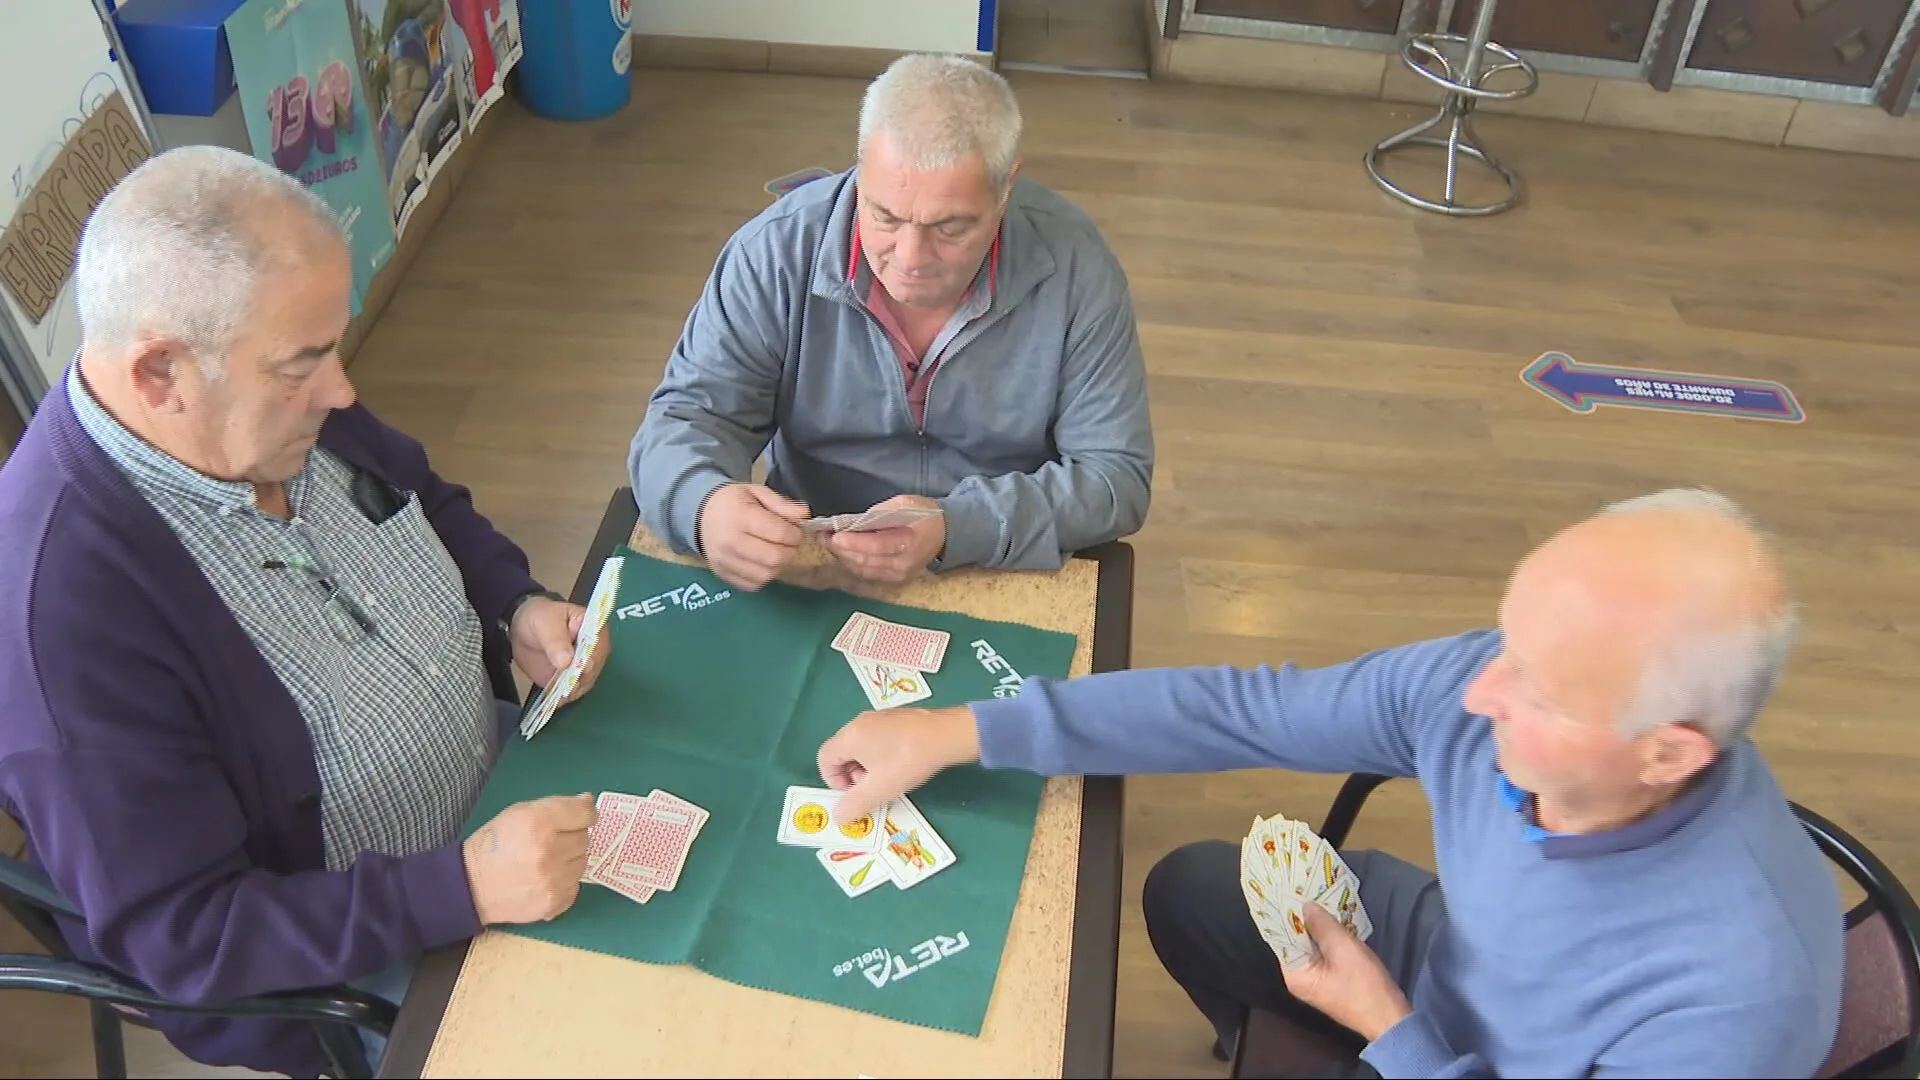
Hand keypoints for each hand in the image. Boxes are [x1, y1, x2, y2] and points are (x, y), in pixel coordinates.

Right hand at [462, 793, 596, 924]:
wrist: (471, 886)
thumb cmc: (495, 844)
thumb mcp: (519, 812)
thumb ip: (556, 805)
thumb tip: (588, 802)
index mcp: (539, 822)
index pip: (585, 814)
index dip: (585, 814)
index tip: (580, 816)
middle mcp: (550, 851)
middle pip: (584, 839)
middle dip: (570, 838)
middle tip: (549, 842)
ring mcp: (553, 880)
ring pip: (582, 863)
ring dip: (568, 860)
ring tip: (544, 862)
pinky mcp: (554, 903)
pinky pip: (575, 886)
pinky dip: (564, 882)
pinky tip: (544, 879)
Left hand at [509, 597, 608, 701]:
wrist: (523, 629)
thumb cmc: (539, 618)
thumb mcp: (545, 623)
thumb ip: (556, 641)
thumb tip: (566, 662)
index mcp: (595, 629)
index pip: (598, 647)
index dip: (589, 659)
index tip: (578, 668)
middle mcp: (595, 650)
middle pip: (593, 669)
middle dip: (578, 679)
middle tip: (562, 683)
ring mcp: (584, 667)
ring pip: (584, 685)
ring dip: (570, 691)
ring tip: (555, 691)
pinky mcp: (572, 680)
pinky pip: (571, 693)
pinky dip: (563, 697)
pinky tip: (554, 698)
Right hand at [697, 483, 810, 591]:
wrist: (701, 514)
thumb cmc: (733, 502)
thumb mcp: (757, 492)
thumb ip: (782, 503)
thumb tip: (805, 514)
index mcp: (740, 517)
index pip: (779, 534)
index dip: (795, 534)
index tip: (796, 530)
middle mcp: (730, 542)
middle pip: (774, 558)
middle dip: (790, 551)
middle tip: (789, 543)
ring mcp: (725, 561)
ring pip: (766, 575)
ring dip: (778, 566)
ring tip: (776, 552)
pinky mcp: (723, 575)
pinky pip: (753, 585)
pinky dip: (763, 576)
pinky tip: (762, 563)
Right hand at [816, 705, 980, 822]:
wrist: (946, 734)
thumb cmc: (908, 761)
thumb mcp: (880, 788)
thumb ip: (855, 804)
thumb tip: (838, 817)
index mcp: (850, 736)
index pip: (824, 758)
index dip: (833, 780)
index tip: (852, 793)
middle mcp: (860, 722)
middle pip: (841, 751)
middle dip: (851, 775)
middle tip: (870, 789)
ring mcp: (879, 716)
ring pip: (860, 745)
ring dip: (866, 766)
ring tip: (887, 778)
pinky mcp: (896, 717)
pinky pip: (877, 737)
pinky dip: (879, 753)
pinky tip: (900, 763)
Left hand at [825, 495, 945, 584]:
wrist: (944, 533)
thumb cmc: (923, 514)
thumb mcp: (903, 504)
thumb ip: (877, 514)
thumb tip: (851, 523)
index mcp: (909, 542)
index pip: (876, 546)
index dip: (853, 543)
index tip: (834, 536)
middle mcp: (903, 564)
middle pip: (866, 560)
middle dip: (841, 549)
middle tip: (822, 536)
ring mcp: (899, 575)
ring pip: (863, 569)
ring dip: (843, 556)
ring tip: (828, 542)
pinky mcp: (894, 580)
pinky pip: (868, 573)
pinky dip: (852, 563)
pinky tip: (843, 552)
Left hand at [1280, 901, 1413, 1042]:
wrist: (1390, 1019)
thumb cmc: (1365, 985)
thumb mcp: (1344, 949)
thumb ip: (1322, 925)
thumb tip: (1305, 906)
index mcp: (1294, 974)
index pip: (1281, 937)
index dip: (1285, 913)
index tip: (1286, 889)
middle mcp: (1299, 978)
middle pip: (1295, 940)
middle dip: (1301, 917)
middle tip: (1303, 888)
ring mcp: (1315, 980)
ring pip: (1310, 946)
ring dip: (1317, 926)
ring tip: (1318, 897)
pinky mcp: (1329, 980)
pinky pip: (1323, 953)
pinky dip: (1328, 938)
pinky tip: (1334, 920)